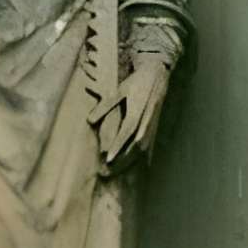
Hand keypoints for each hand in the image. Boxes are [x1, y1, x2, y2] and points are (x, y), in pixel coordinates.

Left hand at [94, 57, 171, 173]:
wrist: (158, 75)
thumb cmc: (137, 82)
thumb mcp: (120, 90)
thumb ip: (105, 106)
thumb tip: (89, 120)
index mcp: (137, 113)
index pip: (126, 134)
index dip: (117, 147)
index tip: (107, 159)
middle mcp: (146, 123)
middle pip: (134, 148)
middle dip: (121, 161)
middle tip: (106, 172)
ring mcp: (151, 126)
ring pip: (141, 149)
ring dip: (128, 161)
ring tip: (114, 171)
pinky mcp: (154, 128)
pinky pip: (147, 147)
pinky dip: (138, 157)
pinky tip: (130, 165)